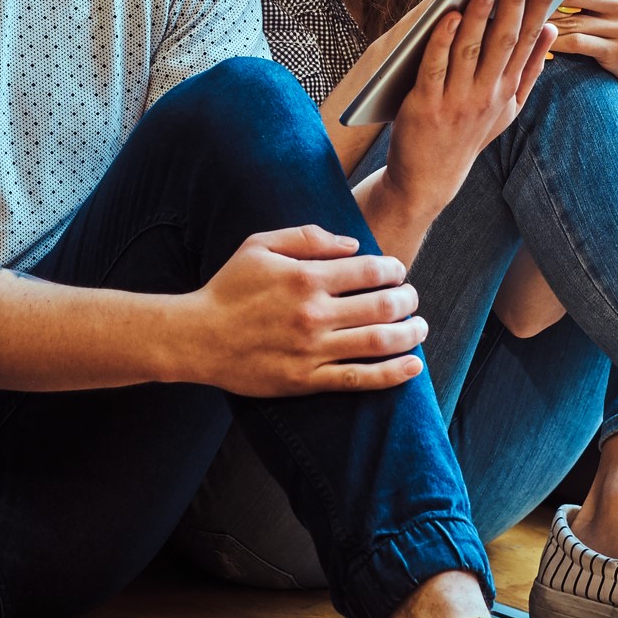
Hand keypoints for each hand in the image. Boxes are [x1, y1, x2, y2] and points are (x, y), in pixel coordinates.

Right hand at [184, 225, 426, 396]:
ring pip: (380, 342)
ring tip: (420, 327)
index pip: (369, 271)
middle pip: (383, 305)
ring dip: (410, 333)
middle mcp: (314, 313)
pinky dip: (393, 374)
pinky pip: (360, 379)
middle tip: (413, 298)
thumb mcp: (259, 245)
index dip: (394, 270)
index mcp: (305, 277)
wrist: (197, 337)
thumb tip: (353, 244)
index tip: (398, 272)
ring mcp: (313, 349)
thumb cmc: (228, 287)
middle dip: (408, 299)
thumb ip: (308, 238)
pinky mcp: (308, 379)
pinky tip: (413, 366)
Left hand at [383, 0, 561, 217]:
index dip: (541, 2)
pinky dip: (443, 40)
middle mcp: (488, 94)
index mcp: (509, 89)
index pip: (529, 37)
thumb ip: (530, 70)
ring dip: (480, 14)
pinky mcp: (427, 105)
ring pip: (472, 48)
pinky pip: (436, 66)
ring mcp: (458, 100)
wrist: (430, 178)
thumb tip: (552, 31)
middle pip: (505, 38)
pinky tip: (449, 15)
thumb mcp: (507, 108)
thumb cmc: (468, 133)